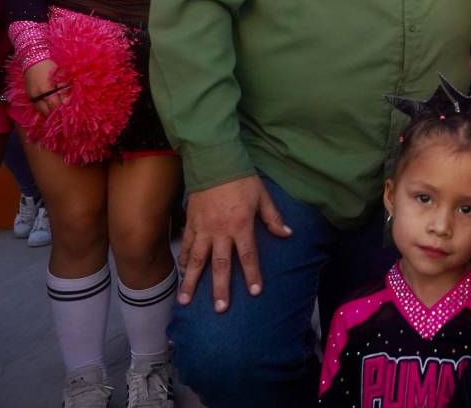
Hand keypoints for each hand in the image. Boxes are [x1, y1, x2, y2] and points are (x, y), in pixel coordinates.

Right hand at [24, 60, 67, 117]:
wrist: (33, 60)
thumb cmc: (50, 67)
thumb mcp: (61, 77)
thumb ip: (64, 90)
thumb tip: (67, 103)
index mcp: (47, 90)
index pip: (55, 107)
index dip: (62, 112)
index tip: (68, 114)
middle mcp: (37, 95)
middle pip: (46, 112)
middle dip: (55, 114)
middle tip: (63, 115)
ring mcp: (31, 96)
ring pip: (40, 110)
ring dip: (48, 112)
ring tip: (56, 112)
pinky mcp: (28, 95)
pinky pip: (36, 106)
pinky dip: (43, 108)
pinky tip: (49, 107)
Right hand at [177, 175, 292, 312]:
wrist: (214, 162)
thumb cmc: (242, 180)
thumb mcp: (263, 196)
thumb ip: (273, 218)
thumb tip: (288, 233)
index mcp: (241, 225)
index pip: (248, 255)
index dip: (253, 274)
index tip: (255, 292)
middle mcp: (221, 232)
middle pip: (221, 264)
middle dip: (220, 288)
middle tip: (220, 309)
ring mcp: (203, 229)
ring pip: (197, 260)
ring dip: (192, 282)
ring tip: (186, 301)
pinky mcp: (190, 223)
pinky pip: (186, 246)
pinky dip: (184, 261)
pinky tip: (182, 274)